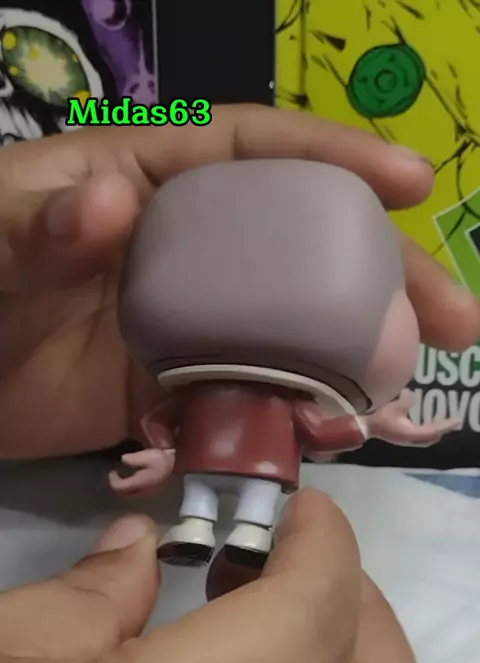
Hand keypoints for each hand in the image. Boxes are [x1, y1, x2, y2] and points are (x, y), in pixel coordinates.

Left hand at [0, 106, 477, 459]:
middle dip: (380, 279)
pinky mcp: (177, 391)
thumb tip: (111, 203)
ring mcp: (189, 326)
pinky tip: (328, 439)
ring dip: (348, 364)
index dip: (337, 161)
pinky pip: (245, 402)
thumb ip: (44, 221)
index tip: (412, 184)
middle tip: (453, 320)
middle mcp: (190, 250)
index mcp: (153, 183)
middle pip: (300, 251)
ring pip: (286, 335)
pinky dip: (287, 422)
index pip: (257, 154)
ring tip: (403, 395)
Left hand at [109, 447, 174, 496]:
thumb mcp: (146, 455)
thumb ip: (132, 459)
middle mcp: (142, 491)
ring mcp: (148, 492)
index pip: (120, 487)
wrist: (178, 464)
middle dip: (118, 485)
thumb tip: (123, 460)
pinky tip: (135, 477)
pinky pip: (138, 492)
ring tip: (125, 476)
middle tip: (116, 474)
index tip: (112, 471)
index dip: (113, 480)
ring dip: (125, 487)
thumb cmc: (162, 460)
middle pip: (124, 494)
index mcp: (138, 483)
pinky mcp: (153, 490)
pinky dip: (132, 487)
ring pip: (131, 494)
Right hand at [366, 389, 460, 445]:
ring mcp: (403, 440)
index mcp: (409, 433)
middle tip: (450, 422)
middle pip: (430, 439)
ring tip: (439, 423)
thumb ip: (406, 401)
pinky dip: (424, 431)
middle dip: (441, 431)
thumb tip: (412, 395)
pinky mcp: (399, 438)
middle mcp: (409, 440)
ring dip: (433, 432)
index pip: (433, 431)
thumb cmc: (377, 418)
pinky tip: (423, 423)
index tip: (456, 421)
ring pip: (424, 439)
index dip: (445, 426)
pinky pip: (417, 436)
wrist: (362, 427)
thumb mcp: (393, 406)